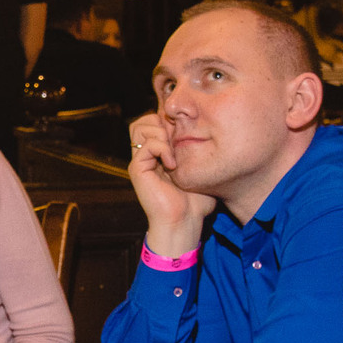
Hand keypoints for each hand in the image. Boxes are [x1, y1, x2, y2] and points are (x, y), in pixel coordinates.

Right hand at [128, 114, 215, 256]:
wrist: (184, 222)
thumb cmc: (195, 202)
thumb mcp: (201, 170)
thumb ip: (198, 150)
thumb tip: (206, 130)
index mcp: (159, 152)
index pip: (156, 120)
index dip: (171, 120)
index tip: (187, 134)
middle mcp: (147, 154)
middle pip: (144, 120)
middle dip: (163, 123)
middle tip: (178, 140)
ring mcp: (140, 161)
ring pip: (140, 127)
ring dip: (161, 133)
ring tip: (174, 151)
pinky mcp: (137, 169)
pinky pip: (147, 145)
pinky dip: (162, 149)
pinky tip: (172, 165)